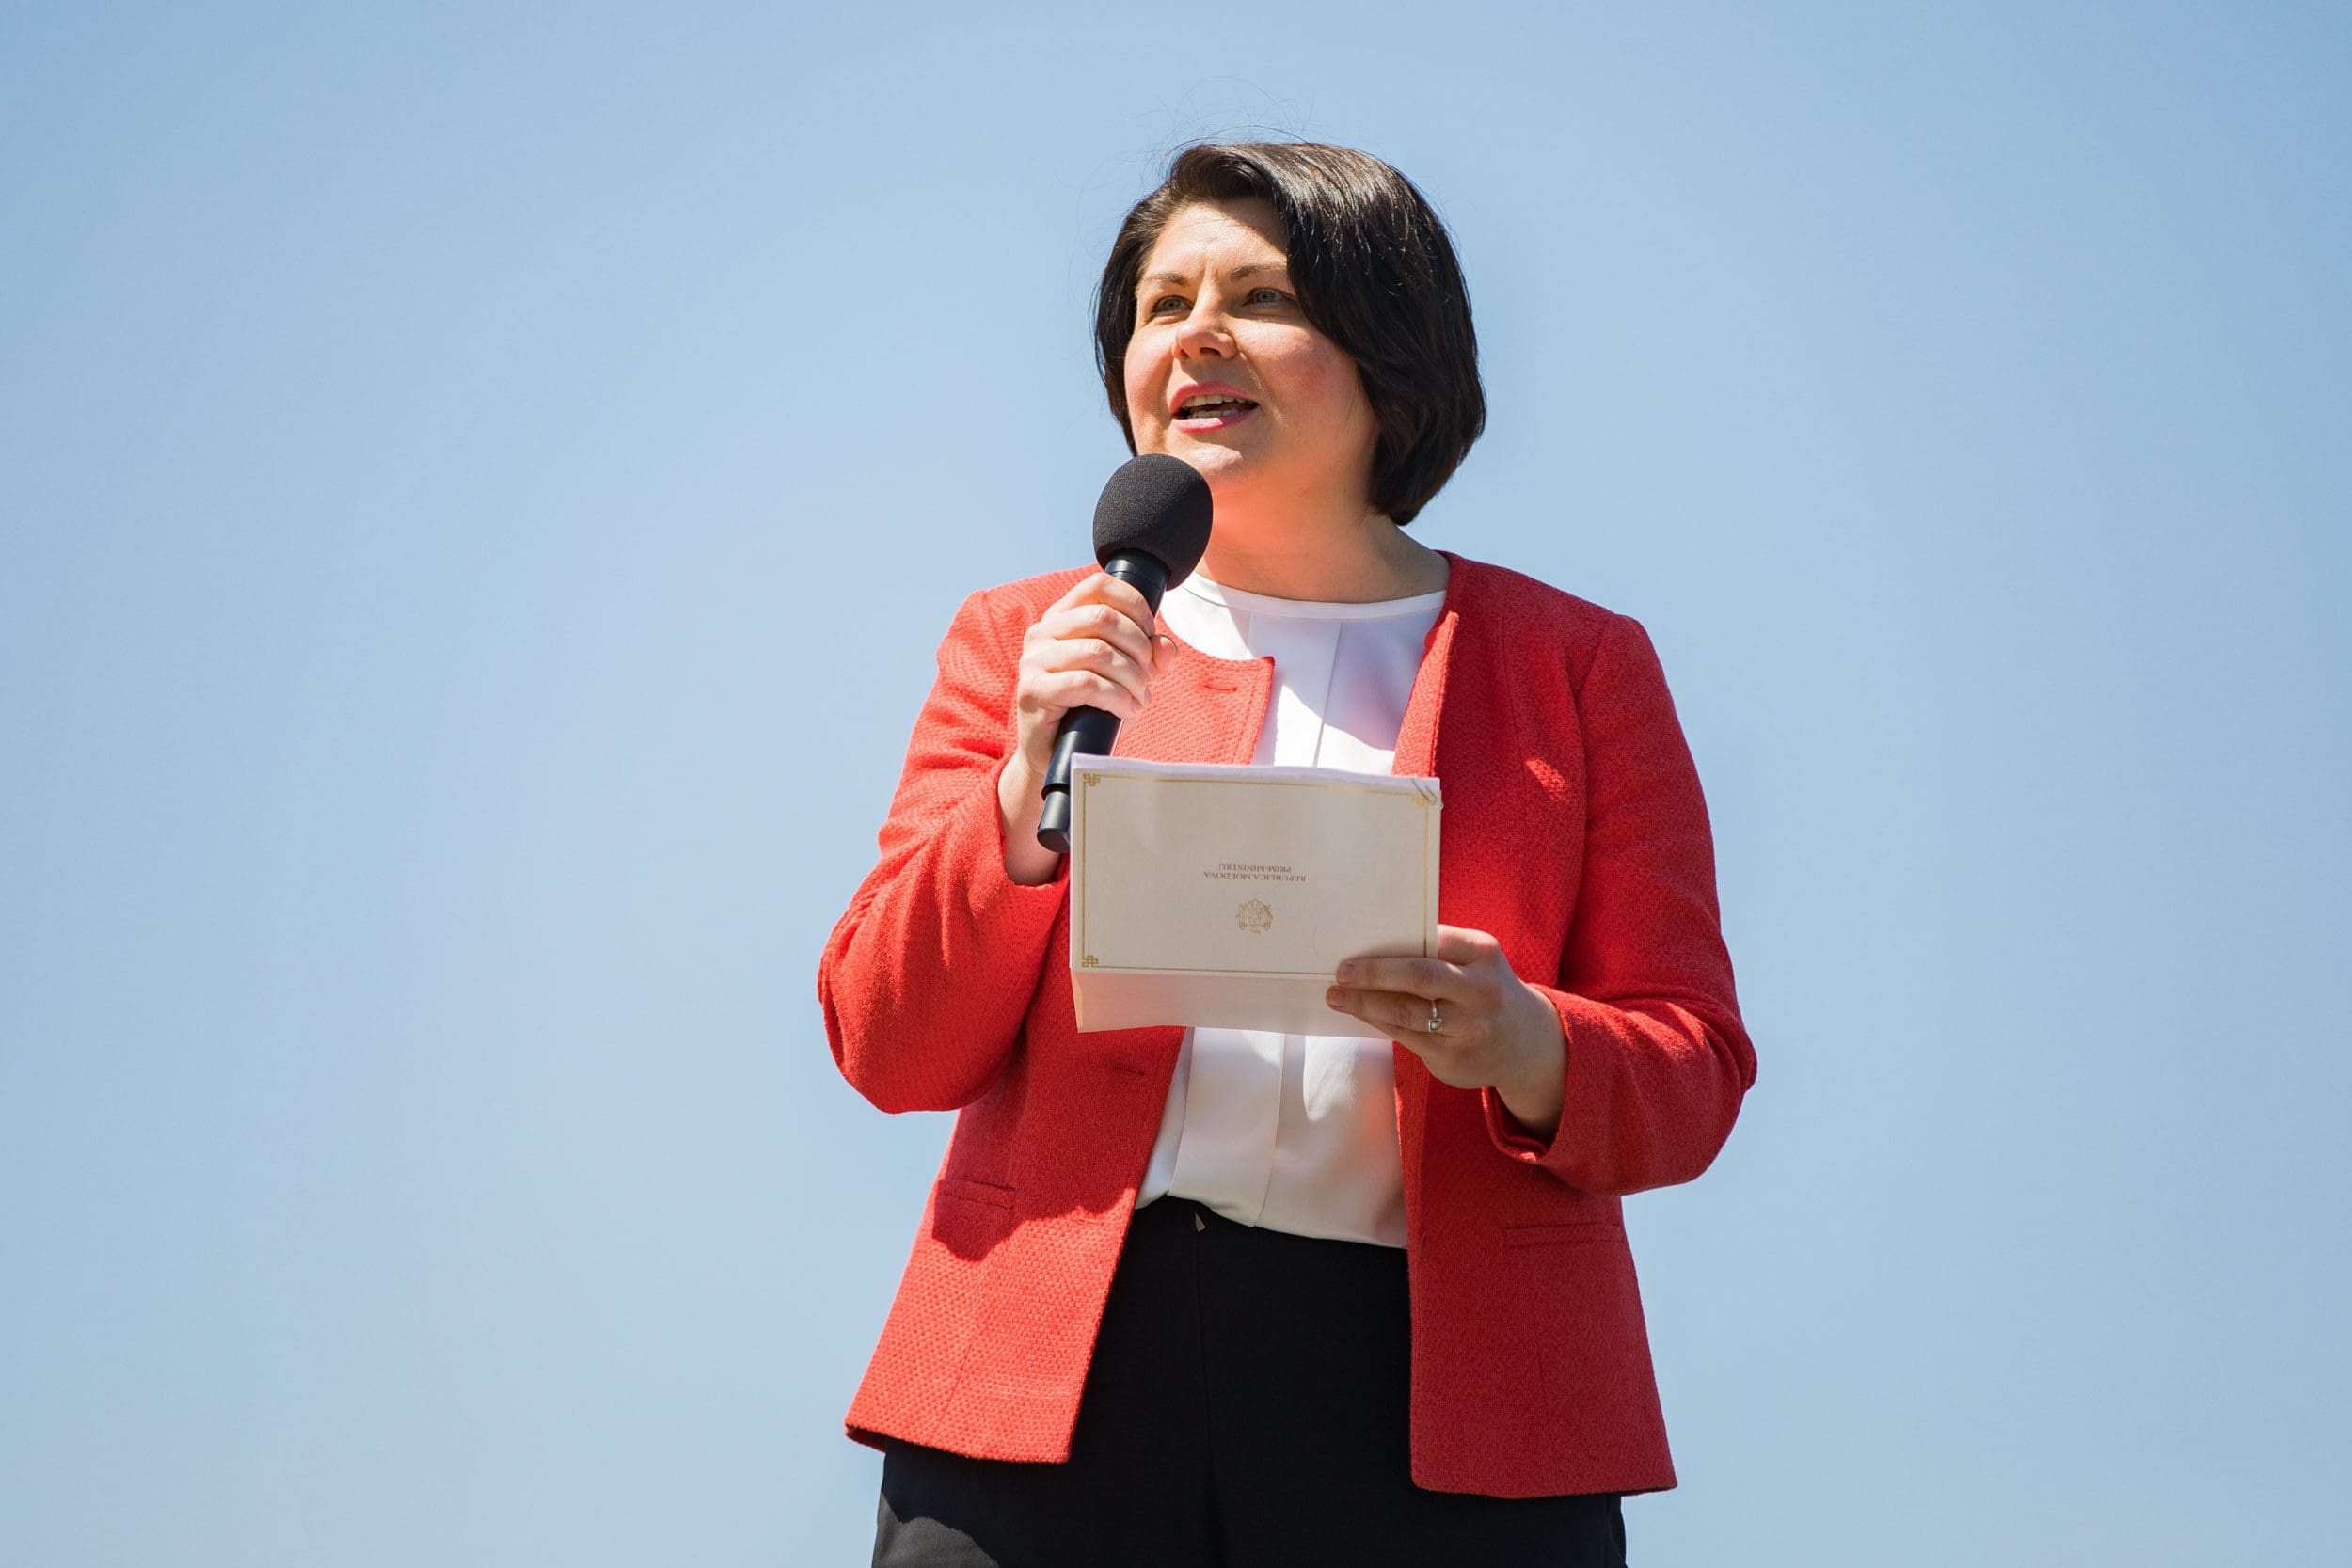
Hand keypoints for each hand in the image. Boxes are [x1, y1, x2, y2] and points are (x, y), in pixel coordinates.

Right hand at [1009, 572, 1168, 775]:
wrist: (1058, 754)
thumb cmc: (1091, 709)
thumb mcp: (1126, 676)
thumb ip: (1148, 655)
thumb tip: (1164, 647)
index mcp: (1061, 618)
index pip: (1098, 586)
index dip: (1134, 605)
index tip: (1150, 635)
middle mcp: (1042, 632)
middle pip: (1103, 617)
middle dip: (1138, 647)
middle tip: (1149, 676)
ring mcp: (1033, 661)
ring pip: (1098, 652)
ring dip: (1131, 677)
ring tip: (1140, 698)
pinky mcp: (1033, 691)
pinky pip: (1086, 683)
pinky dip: (1116, 697)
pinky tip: (1126, 709)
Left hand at [1323, 924, 1566, 1139]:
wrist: (1526, 1043)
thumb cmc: (1484, 989)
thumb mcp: (1476, 961)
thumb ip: (1438, 950)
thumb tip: (1373, 944)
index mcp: (1483, 954)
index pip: (1432, 940)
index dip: (1391, 945)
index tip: (1357, 945)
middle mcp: (1481, 991)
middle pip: (1418, 977)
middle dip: (1373, 974)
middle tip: (1341, 972)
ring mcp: (1470, 1029)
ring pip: (1406, 1013)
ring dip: (1365, 1004)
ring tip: (1338, 996)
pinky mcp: (1454, 1059)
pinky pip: (1407, 1037)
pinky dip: (1379, 1022)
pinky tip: (1361, 1014)